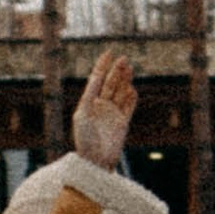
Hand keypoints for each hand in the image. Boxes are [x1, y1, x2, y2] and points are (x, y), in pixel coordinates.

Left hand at [71, 49, 136, 168]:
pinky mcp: (123, 122)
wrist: (95, 160)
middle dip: (116, 71)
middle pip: (110, 83)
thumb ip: (89, 95)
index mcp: (88, 102)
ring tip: (129, 69)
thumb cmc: (84, 138)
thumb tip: (95, 78)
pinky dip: (131, 97)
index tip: (109, 53)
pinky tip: (132, 89)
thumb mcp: (82, 114)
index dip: (102, 66)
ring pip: (120, 92)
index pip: (96, 79)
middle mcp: (101, 106)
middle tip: (123, 59)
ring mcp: (112, 114)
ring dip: (125, 80)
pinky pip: (128, 106)